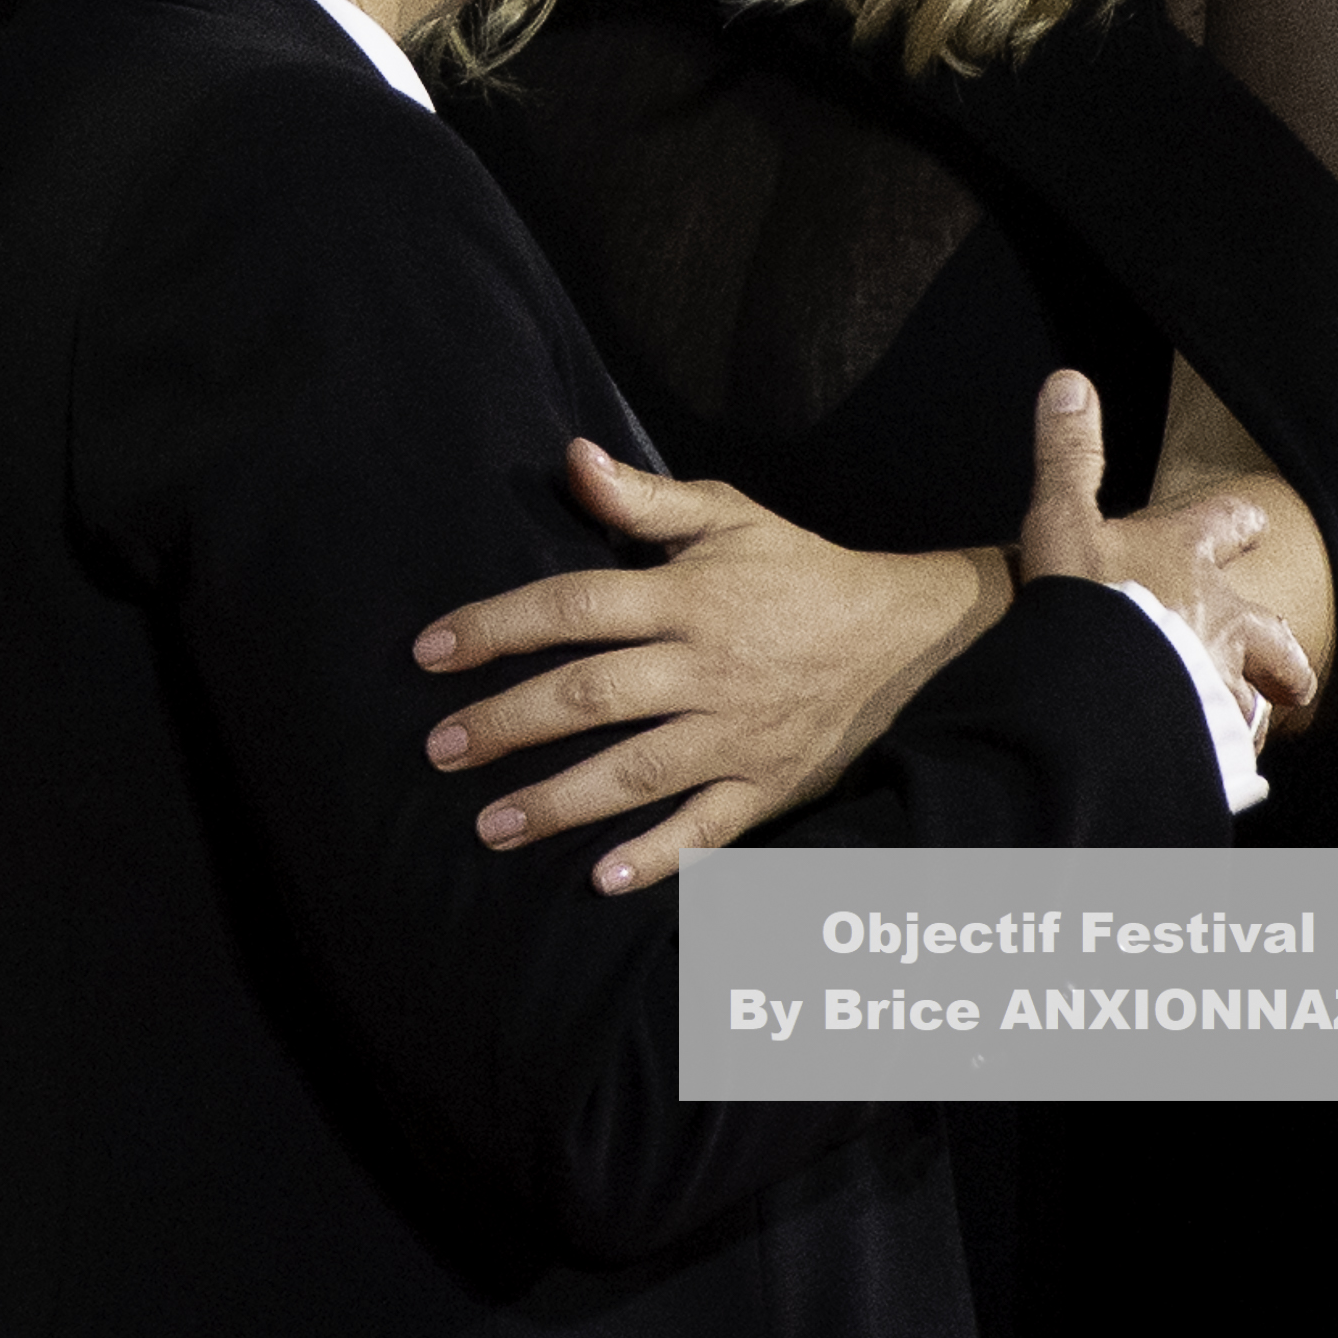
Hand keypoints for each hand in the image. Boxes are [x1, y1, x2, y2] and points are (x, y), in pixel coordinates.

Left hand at [413, 440, 1013, 894]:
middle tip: (440, 749)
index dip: (499, 625)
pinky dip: (658, 858)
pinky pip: (709, 831)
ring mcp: (738, 734)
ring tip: (490, 825)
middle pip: (593, 696)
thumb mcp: (729, 515)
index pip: (577, 607)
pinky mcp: (768, 786)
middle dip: (509, 723)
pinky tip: (601, 880)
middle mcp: (708, 667)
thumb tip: (571, 458)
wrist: (906, 634)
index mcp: (691, 596)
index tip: (431, 650)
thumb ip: (644, 499)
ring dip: (560, 802)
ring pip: (638, 772)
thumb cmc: (797, 569)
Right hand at [1020, 369, 1316, 732]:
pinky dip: (1227, 755)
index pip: (1226, 526)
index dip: (1238, 523)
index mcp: (1186, 558)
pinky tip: (1218, 763)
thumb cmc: (1085, 601)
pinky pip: (1231, 752)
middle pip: (1271, 633)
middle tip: (1286, 663)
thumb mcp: (1063, 518)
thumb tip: (1070, 384)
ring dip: (1252, 704)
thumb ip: (1067, 455)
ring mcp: (1222, 683)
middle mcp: (1220, 620)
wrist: (1098, 690)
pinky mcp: (1212, 740)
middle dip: (1279, 647)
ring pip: (1256, 697)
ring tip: (1247, 719)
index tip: (1253, 523)